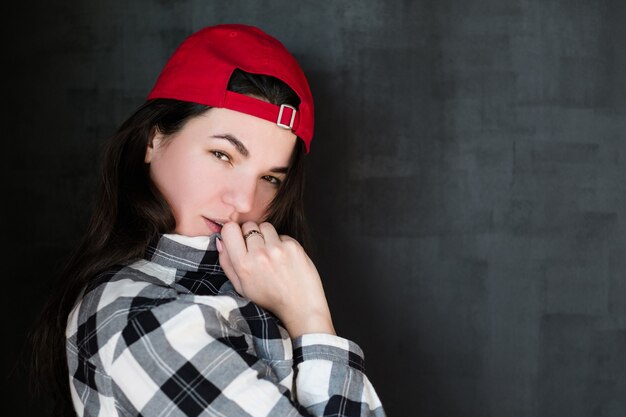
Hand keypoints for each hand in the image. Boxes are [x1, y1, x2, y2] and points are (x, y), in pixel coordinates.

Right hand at [216, 221, 334, 337]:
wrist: (300, 308)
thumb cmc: (270, 299)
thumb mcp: (241, 287)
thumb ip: (227, 263)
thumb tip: (220, 241)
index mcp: (243, 265)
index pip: (229, 229)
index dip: (233, 232)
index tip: (238, 239)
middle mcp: (259, 254)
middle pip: (248, 225)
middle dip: (250, 235)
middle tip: (257, 250)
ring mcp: (277, 249)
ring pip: (265, 226)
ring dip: (266, 236)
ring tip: (271, 254)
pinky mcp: (293, 246)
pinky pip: (281, 235)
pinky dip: (281, 243)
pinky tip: (284, 259)